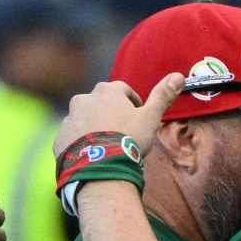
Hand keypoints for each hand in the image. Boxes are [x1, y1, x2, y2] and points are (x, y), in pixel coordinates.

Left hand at [53, 71, 176, 159]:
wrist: (100, 165)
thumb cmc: (128, 138)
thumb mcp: (150, 117)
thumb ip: (162, 96)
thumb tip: (179, 75)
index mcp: (106, 91)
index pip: (122, 89)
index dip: (132, 102)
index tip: (138, 116)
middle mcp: (84, 99)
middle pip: (100, 102)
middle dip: (110, 112)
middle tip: (122, 131)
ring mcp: (70, 117)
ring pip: (84, 118)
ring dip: (94, 126)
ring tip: (107, 144)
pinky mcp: (61, 136)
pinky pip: (72, 135)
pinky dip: (81, 141)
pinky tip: (93, 153)